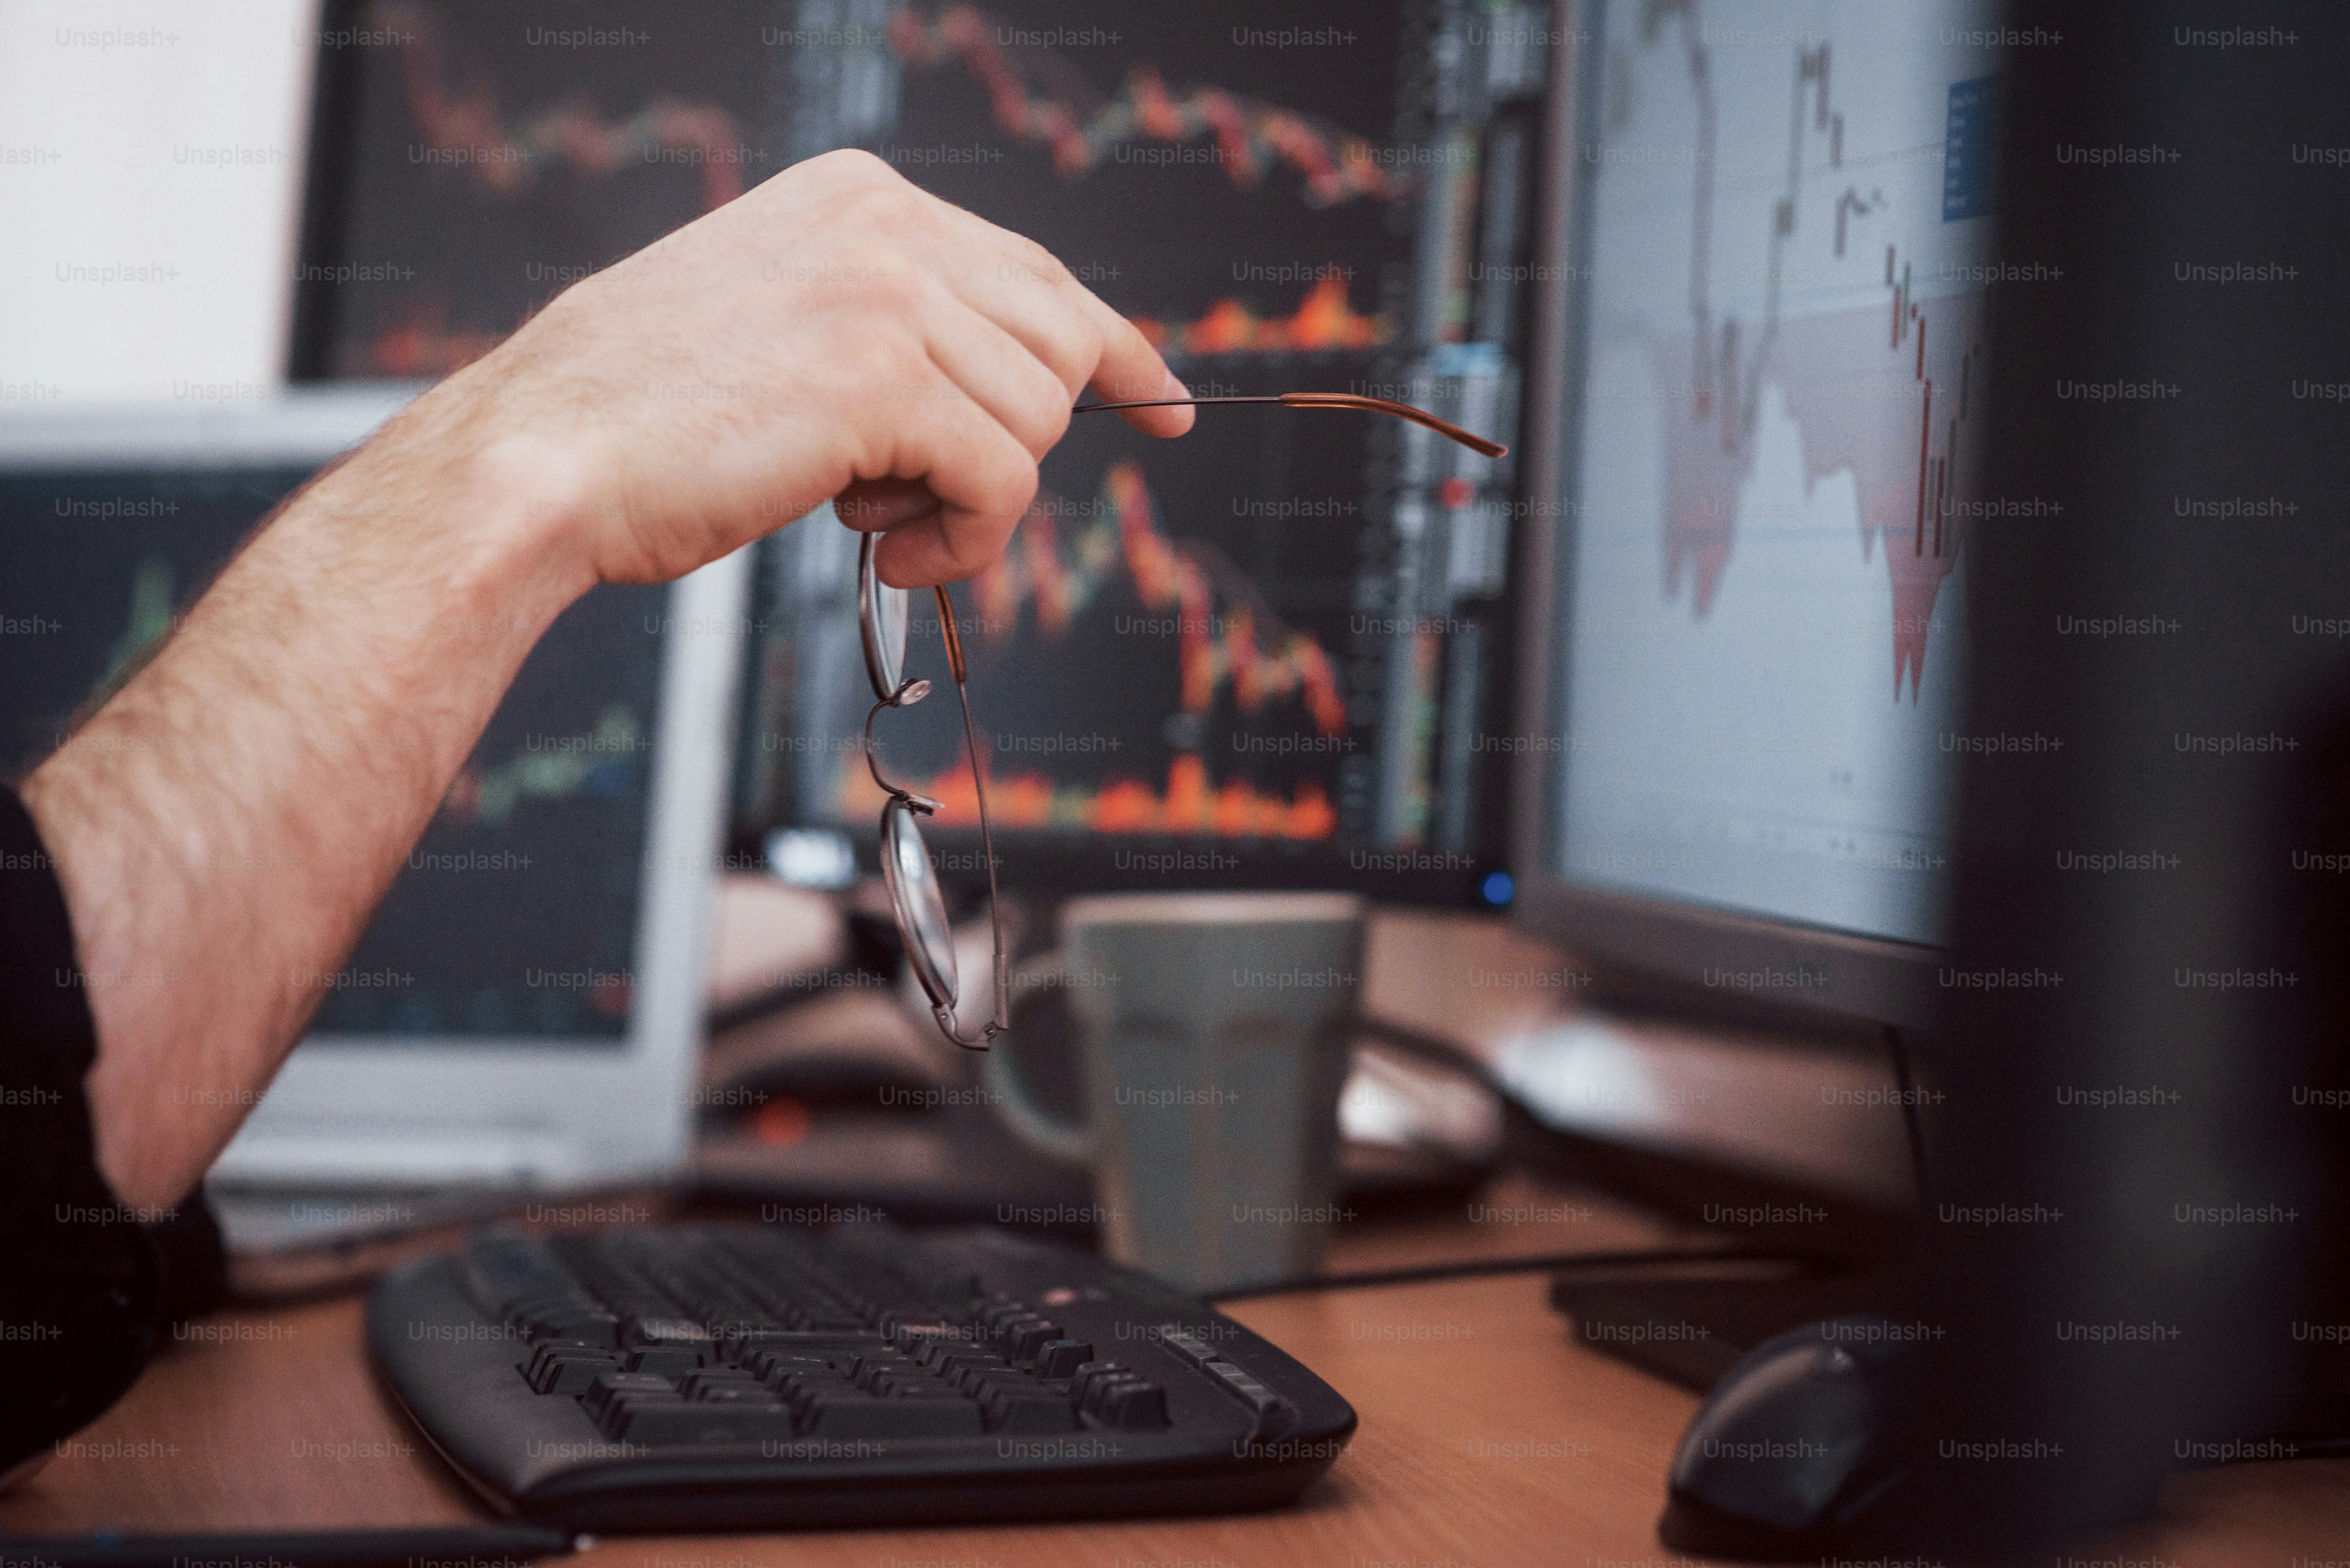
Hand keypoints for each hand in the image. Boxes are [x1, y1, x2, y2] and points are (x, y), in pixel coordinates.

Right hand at [438, 147, 1192, 589]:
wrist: (540, 459)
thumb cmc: (646, 420)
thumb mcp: (783, 331)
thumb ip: (890, 329)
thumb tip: (1002, 390)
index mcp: (860, 199)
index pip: (1036, 271)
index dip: (1113, 346)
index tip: (1164, 400)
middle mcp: (885, 225)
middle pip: (1059, 346)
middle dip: (1018, 441)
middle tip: (916, 495)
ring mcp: (887, 294)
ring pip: (1038, 421)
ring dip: (974, 499)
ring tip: (871, 521)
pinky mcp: (884, 381)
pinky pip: (1006, 481)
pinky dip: (965, 539)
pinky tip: (888, 550)